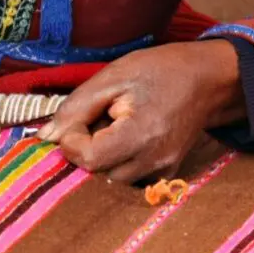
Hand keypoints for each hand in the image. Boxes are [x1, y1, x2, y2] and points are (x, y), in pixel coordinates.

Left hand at [38, 41, 245, 183]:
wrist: (206, 79)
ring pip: (111, 181)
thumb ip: (75, 108)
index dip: (72, 140)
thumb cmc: (158, 71)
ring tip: (112, 129)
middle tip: (97, 120)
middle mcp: (154, 161)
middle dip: (85, 150)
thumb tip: (47, 137)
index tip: (79, 119)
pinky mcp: (167, 175)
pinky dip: (118, 164)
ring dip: (101, 159)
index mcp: (141, 134)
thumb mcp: (112, 77)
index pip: (87, 159)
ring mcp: (164, 171)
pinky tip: (125, 141)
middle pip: (97, 174)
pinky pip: (130, 180)